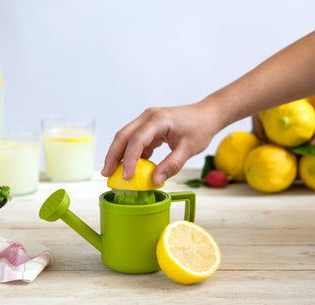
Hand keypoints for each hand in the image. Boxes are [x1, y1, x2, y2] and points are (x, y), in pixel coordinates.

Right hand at [101, 102, 221, 184]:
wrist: (207, 114)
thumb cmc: (200, 128)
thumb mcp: (189, 149)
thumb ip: (172, 165)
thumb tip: (155, 181)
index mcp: (158, 120)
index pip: (137, 140)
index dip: (129, 159)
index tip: (127, 177)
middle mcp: (148, 117)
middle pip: (123, 136)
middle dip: (113, 156)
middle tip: (106, 174)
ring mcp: (147, 120)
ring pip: (125, 137)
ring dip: (118, 155)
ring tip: (113, 173)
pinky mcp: (149, 127)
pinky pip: (135, 140)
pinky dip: (131, 154)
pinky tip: (131, 168)